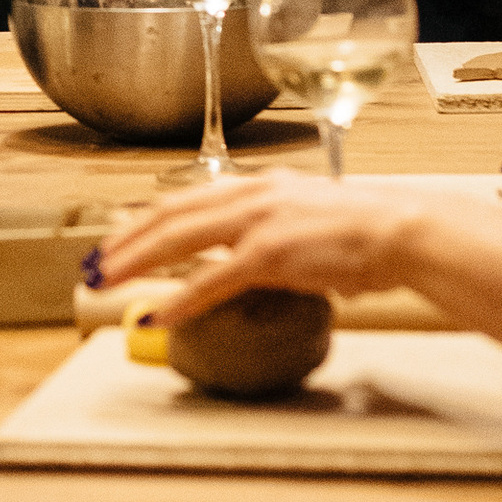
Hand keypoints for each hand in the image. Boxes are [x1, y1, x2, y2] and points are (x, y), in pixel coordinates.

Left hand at [95, 173, 427, 310]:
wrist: (406, 231)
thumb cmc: (371, 233)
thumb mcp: (313, 222)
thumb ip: (281, 236)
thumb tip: (267, 262)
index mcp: (262, 186)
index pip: (187, 197)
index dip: (146, 218)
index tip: (119, 235)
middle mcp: (254, 195)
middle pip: (170, 214)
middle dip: (126, 239)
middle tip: (96, 263)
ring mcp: (259, 222)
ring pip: (179, 240)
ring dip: (136, 263)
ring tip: (107, 283)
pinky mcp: (271, 254)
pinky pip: (211, 280)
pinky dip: (179, 299)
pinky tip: (159, 316)